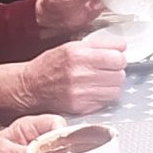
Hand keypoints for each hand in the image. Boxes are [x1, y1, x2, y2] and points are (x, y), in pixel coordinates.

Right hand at [0, 40, 126, 114]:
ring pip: (115, 90)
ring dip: (112, 85)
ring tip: (101, 81)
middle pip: (119, 74)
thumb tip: (122, 46)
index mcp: (78, 54)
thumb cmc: (50, 65)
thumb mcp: (71, 46)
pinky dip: (103, 97)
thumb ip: (98, 45)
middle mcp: (80, 73)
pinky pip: (105, 102)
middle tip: (108, 70)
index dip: (118, 57)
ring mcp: (80, 92)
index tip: (114, 58)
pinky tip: (93, 91)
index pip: (117, 57)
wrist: (31, 86)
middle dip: (116, 71)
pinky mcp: (81, 107)